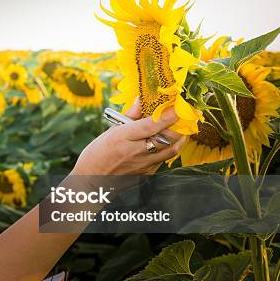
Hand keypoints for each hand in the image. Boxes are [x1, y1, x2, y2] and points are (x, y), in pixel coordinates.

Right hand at [71, 99, 187, 175]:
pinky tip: (167, 142)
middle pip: (168, 138)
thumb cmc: (97, 154)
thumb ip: (129, 116)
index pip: (152, 124)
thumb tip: (142, 99)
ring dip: (180, 137)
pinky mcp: (147, 174)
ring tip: (181, 128)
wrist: (92, 181)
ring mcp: (143, 165)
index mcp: (123, 136)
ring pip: (172, 150)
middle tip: (187, 115)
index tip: (179, 105)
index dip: (169, 115)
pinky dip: (169, 149)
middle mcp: (135, 151)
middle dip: (181, 125)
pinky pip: (164, 159)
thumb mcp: (109, 132)